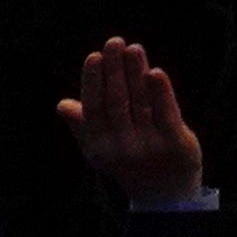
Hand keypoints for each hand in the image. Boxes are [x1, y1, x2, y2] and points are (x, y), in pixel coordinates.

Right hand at [64, 38, 201, 204]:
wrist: (164, 195)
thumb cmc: (129, 162)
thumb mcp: (102, 149)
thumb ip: (84, 125)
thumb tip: (62, 104)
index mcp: (98, 146)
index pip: (94, 109)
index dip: (93, 82)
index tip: (94, 55)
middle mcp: (120, 147)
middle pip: (116, 101)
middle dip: (114, 70)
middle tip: (115, 41)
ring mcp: (148, 146)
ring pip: (140, 103)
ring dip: (135, 73)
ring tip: (133, 48)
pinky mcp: (174, 143)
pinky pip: (166, 114)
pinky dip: (160, 93)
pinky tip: (155, 72)